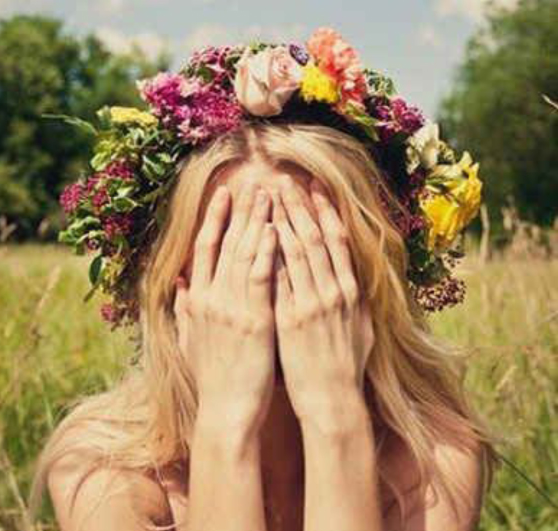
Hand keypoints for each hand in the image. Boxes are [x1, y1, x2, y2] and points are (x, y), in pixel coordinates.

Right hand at [174, 181, 277, 436]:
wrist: (225, 410)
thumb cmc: (214, 377)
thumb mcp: (191, 341)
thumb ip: (184, 309)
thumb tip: (180, 284)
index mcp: (198, 300)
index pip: (205, 248)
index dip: (215, 218)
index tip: (225, 194)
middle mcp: (211, 297)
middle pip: (226, 243)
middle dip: (241, 210)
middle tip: (255, 183)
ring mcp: (231, 307)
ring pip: (244, 253)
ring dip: (256, 221)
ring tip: (269, 194)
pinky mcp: (254, 320)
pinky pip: (261, 278)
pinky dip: (267, 251)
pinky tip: (275, 229)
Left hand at [270, 175, 374, 426]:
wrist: (333, 400)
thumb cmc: (347, 367)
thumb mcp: (363, 331)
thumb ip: (356, 303)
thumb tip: (351, 281)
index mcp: (351, 292)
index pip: (336, 241)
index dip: (325, 212)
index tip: (314, 188)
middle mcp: (333, 292)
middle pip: (314, 238)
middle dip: (298, 207)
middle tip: (283, 181)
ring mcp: (311, 304)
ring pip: (296, 251)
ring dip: (282, 220)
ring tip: (269, 197)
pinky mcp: (290, 318)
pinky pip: (278, 278)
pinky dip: (270, 254)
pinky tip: (260, 233)